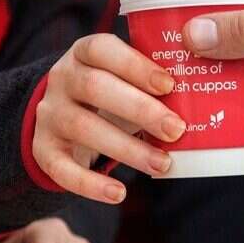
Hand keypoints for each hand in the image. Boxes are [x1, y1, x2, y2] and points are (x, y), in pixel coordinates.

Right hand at [35, 33, 185, 202]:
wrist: (60, 119)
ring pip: (83, 128)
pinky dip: (91, 185)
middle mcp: (61, 79)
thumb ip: (152, 84)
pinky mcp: (43, 150)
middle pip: (95, 88)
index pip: (102, 49)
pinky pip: (62, 169)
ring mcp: (49, 115)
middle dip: (139, 109)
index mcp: (84, 53)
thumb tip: (200, 98)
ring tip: (163, 164)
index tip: (169, 85)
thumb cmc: (111, 95)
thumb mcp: (125, 80)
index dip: (135, 65)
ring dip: (126, 148)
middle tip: (176, 129)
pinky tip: (119, 193)